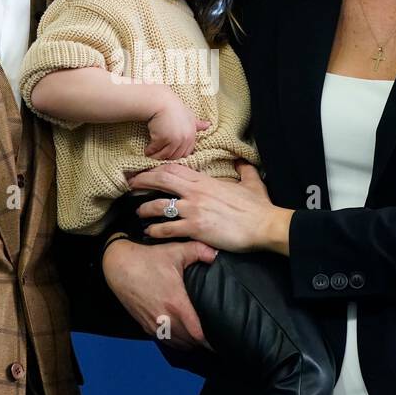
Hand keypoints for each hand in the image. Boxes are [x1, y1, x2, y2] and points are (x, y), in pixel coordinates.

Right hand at [102, 237, 216, 350]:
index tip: (219, 338)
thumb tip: (217, 254)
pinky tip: (181, 336)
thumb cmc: (147, 258)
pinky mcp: (144, 324)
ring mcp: (153, 323)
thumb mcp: (175, 251)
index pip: (197, 333)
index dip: (210, 339)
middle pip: (189, 342)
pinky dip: (175, 341)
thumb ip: (200, 251)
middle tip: (214, 338)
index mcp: (175, 303)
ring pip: (176, 343)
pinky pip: (163, 340)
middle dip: (202, 342)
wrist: (118, 265)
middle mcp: (164, 317)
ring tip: (200, 339)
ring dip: (189, 343)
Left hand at [127, 161, 292, 254]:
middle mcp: (196, 193)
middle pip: (162, 180)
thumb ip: (244, 170)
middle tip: (130, 185)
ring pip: (159, 206)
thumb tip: (242, 161)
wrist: (265, 225)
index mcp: (206, 181)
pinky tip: (150, 233)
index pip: (175, 169)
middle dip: (143, 181)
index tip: (146, 171)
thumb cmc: (258, 207)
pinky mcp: (195, 228)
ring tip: (138, 213)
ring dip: (145, 209)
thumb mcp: (251, 182)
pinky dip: (156, 231)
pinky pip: (168, 229)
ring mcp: (194, 210)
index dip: (157, 169)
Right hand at [145, 90, 209, 160]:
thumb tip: (208, 125)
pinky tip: (147, 150)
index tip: (169, 154)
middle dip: (167, 158)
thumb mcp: (189, 115)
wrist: (160, 101)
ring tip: (151, 155)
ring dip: (157, 157)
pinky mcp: (163, 138)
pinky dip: (150, 151)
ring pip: (165, 155)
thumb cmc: (173, 107)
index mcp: (192, 134)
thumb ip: (197, 124)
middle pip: (176, 156)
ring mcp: (174, 139)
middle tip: (158, 156)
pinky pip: (155, 150)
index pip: (186, 153)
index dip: (177, 154)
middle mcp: (185, 138)